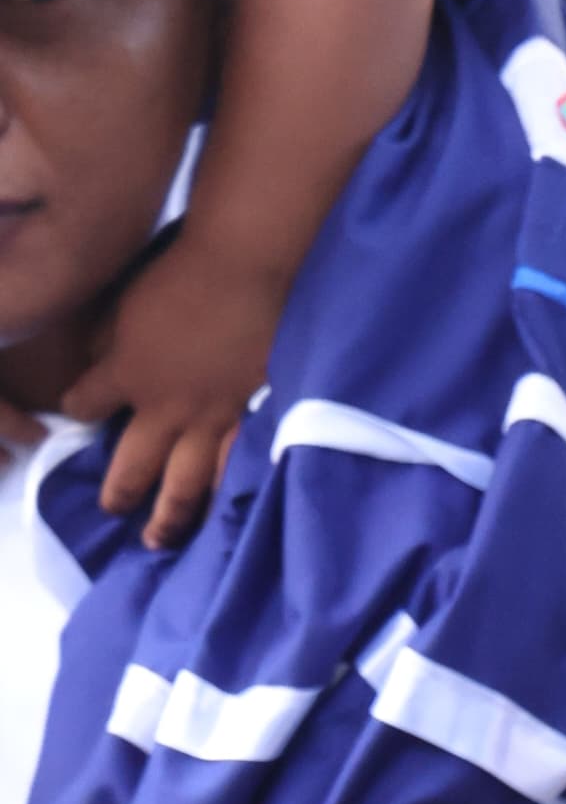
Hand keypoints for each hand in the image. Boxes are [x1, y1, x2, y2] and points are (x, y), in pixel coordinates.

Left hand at [64, 233, 288, 547]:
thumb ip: (105, 339)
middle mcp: (164, 410)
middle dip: (118, 493)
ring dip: (170, 517)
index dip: (76, 410)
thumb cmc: (180, 273)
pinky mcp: (251, 416)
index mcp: (125, 374)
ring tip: (160, 537)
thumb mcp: (122, 301)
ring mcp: (210, 419)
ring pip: (186, 484)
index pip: (84, 406)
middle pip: (132, 466)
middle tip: (113, 511)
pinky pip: (235, 466)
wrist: (245, 266)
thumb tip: (96, 360)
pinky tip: (225, 509)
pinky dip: (227, 492)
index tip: (78, 411)